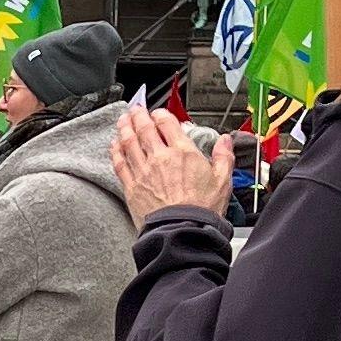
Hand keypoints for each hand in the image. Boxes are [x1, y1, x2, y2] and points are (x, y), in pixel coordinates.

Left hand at [113, 101, 231, 223]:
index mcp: (182, 152)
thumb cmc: (202, 211)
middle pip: (144, 128)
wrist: (183, 231)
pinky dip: (115, 151)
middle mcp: (160, 158)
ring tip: (123, 120)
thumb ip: (223, 156)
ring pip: (129, 142)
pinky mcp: (131, 187)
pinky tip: (114, 146)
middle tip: (136, 109)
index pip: (167, 123)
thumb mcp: (223, 180)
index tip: (158, 113)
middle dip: (138, 115)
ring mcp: (143, 171)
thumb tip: (225, 141)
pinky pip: (119, 163)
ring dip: (124, 128)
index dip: (160, 114)